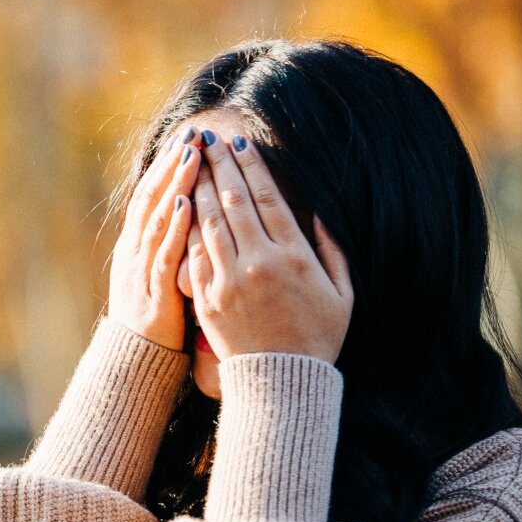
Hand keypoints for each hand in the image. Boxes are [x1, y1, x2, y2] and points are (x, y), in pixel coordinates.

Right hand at [107, 134, 203, 349]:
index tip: (188, 137)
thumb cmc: (158, 321)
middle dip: (172, 163)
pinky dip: (173, 226)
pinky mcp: (154, 291)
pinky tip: (184, 202)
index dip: (167, 164)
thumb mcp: (162, 276)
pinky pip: (163, 253)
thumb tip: (193, 214)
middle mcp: (135, 251)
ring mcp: (141, 270)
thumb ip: (174, 247)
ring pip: (156, 218)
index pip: (151, 195)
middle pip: (152, 197)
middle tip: (192, 132)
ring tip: (191, 154)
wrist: (137, 363)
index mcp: (137, 246)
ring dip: (174, 184)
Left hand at [181, 132, 351, 361]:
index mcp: (293, 256)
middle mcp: (259, 262)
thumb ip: (331, 249)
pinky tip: (180, 203)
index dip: (252, 167)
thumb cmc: (318, 337)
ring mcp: (229, 280)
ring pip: (208, 222)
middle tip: (205, 140)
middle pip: (233, 201)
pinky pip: (193, 253)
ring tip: (188, 163)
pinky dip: (186, 225)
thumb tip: (317, 210)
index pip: (268, 198)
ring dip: (196, 187)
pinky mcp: (207, 298)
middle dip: (217, 166)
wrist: (281, 381)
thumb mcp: (342, 292)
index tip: (240, 144)